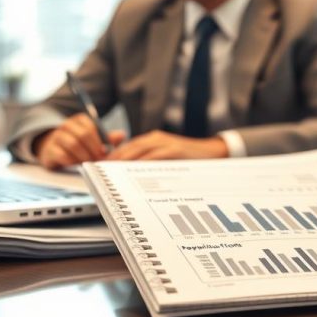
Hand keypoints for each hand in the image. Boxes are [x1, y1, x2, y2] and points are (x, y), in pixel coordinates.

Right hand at [33, 113, 126, 169]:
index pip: (91, 128)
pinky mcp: (49, 150)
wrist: (54, 150)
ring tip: (88, 164)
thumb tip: (121, 135)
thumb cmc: (78, 144)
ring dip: (83, 156)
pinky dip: (71, 161)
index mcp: (80, 120)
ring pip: (72, 145)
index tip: (104, 154)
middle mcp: (67, 125)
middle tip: (98, 161)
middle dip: (93, 150)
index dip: (99, 142)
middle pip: (83, 135)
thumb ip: (107, 138)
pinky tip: (75, 165)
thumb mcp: (93, 139)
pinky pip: (61, 155)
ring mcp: (56, 136)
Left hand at [107, 130, 227, 160]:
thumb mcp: (168, 159)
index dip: (115, 155)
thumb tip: (129, 177)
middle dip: (115, 158)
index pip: (129, 146)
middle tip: (102, 171)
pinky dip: (142, 163)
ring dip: (124, 161)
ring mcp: (166, 144)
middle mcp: (157, 139)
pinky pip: (154, 156)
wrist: (214, 153)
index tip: (103, 166)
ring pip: (139, 150)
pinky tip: (133, 172)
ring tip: (112, 172)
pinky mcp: (175, 151)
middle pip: (130, 147)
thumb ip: (151, 162)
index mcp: (154, 140)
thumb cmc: (189, 159)